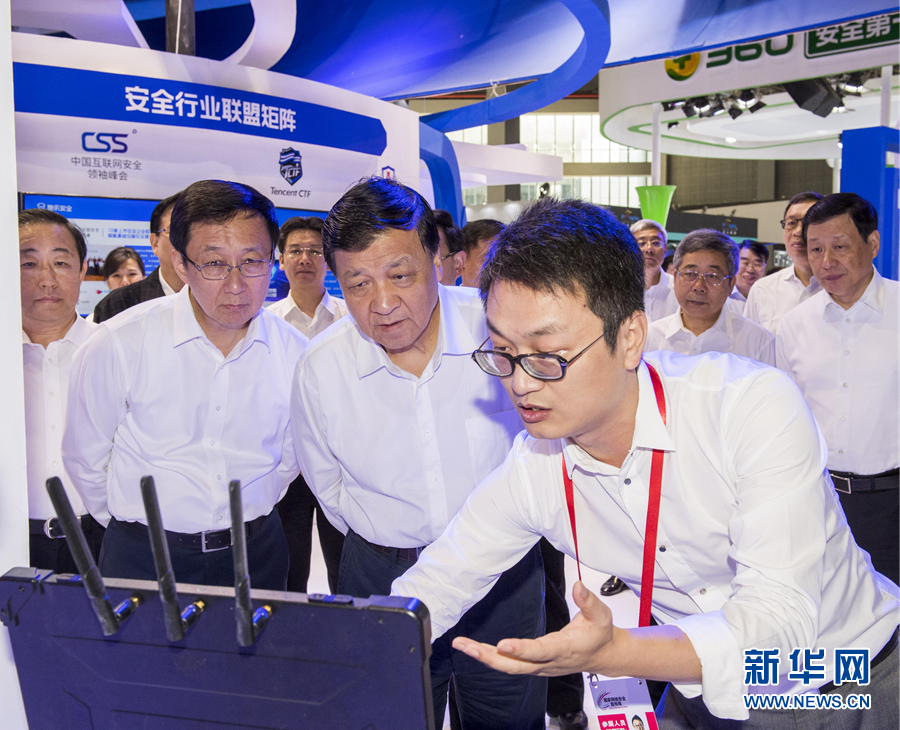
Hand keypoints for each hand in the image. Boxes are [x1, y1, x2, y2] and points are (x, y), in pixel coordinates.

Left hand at [452, 580, 615, 675]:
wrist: (603, 655)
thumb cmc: (599, 634)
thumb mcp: (601, 615)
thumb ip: (589, 601)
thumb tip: (578, 586)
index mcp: (564, 649)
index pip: (540, 651)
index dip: (521, 649)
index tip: (502, 645)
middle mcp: (549, 662)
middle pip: (515, 666)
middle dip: (488, 657)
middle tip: (466, 646)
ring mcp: (540, 666)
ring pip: (508, 667)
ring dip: (484, 656)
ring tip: (462, 645)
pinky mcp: (534, 665)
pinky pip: (509, 664)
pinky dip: (491, 658)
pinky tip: (475, 649)